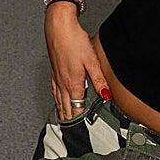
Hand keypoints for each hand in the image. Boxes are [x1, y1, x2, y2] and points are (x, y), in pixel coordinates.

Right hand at [44, 2, 107, 119]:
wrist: (58, 26)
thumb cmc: (73, 40)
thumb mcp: (92, 61)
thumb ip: (99, 81)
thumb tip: (106, 96)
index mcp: (73, 83)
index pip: (76, 108)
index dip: (80, 120)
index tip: (82, 130)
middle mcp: (62, 82)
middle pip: (65, 106)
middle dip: (69, 119)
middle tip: (72, 132)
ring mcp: (56, 76)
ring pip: (58, 99)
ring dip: (62, 111)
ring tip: (64, 120)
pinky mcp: (54, 69)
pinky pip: (55, 90)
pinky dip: (56, 99)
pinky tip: (58, 98)